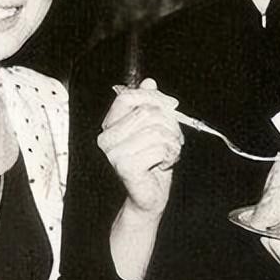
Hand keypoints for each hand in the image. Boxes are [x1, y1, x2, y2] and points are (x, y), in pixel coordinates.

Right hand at [99, 79, 182, 215]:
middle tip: (173, 138)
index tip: (172, 105)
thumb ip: (150, 105)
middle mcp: (106, 138)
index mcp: (110, 125)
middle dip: (170, 124)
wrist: (149, 197)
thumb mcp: (154, 128)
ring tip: (168, 153)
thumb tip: (149, 82)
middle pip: (147, 112)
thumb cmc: (151, 163)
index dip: (153, 96)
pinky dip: (170, 155)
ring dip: (172, 142)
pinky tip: (164, 164)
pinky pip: (159, 149)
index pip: (127, 96)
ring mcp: (113, 153)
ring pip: (156, 130)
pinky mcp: (125, 167)